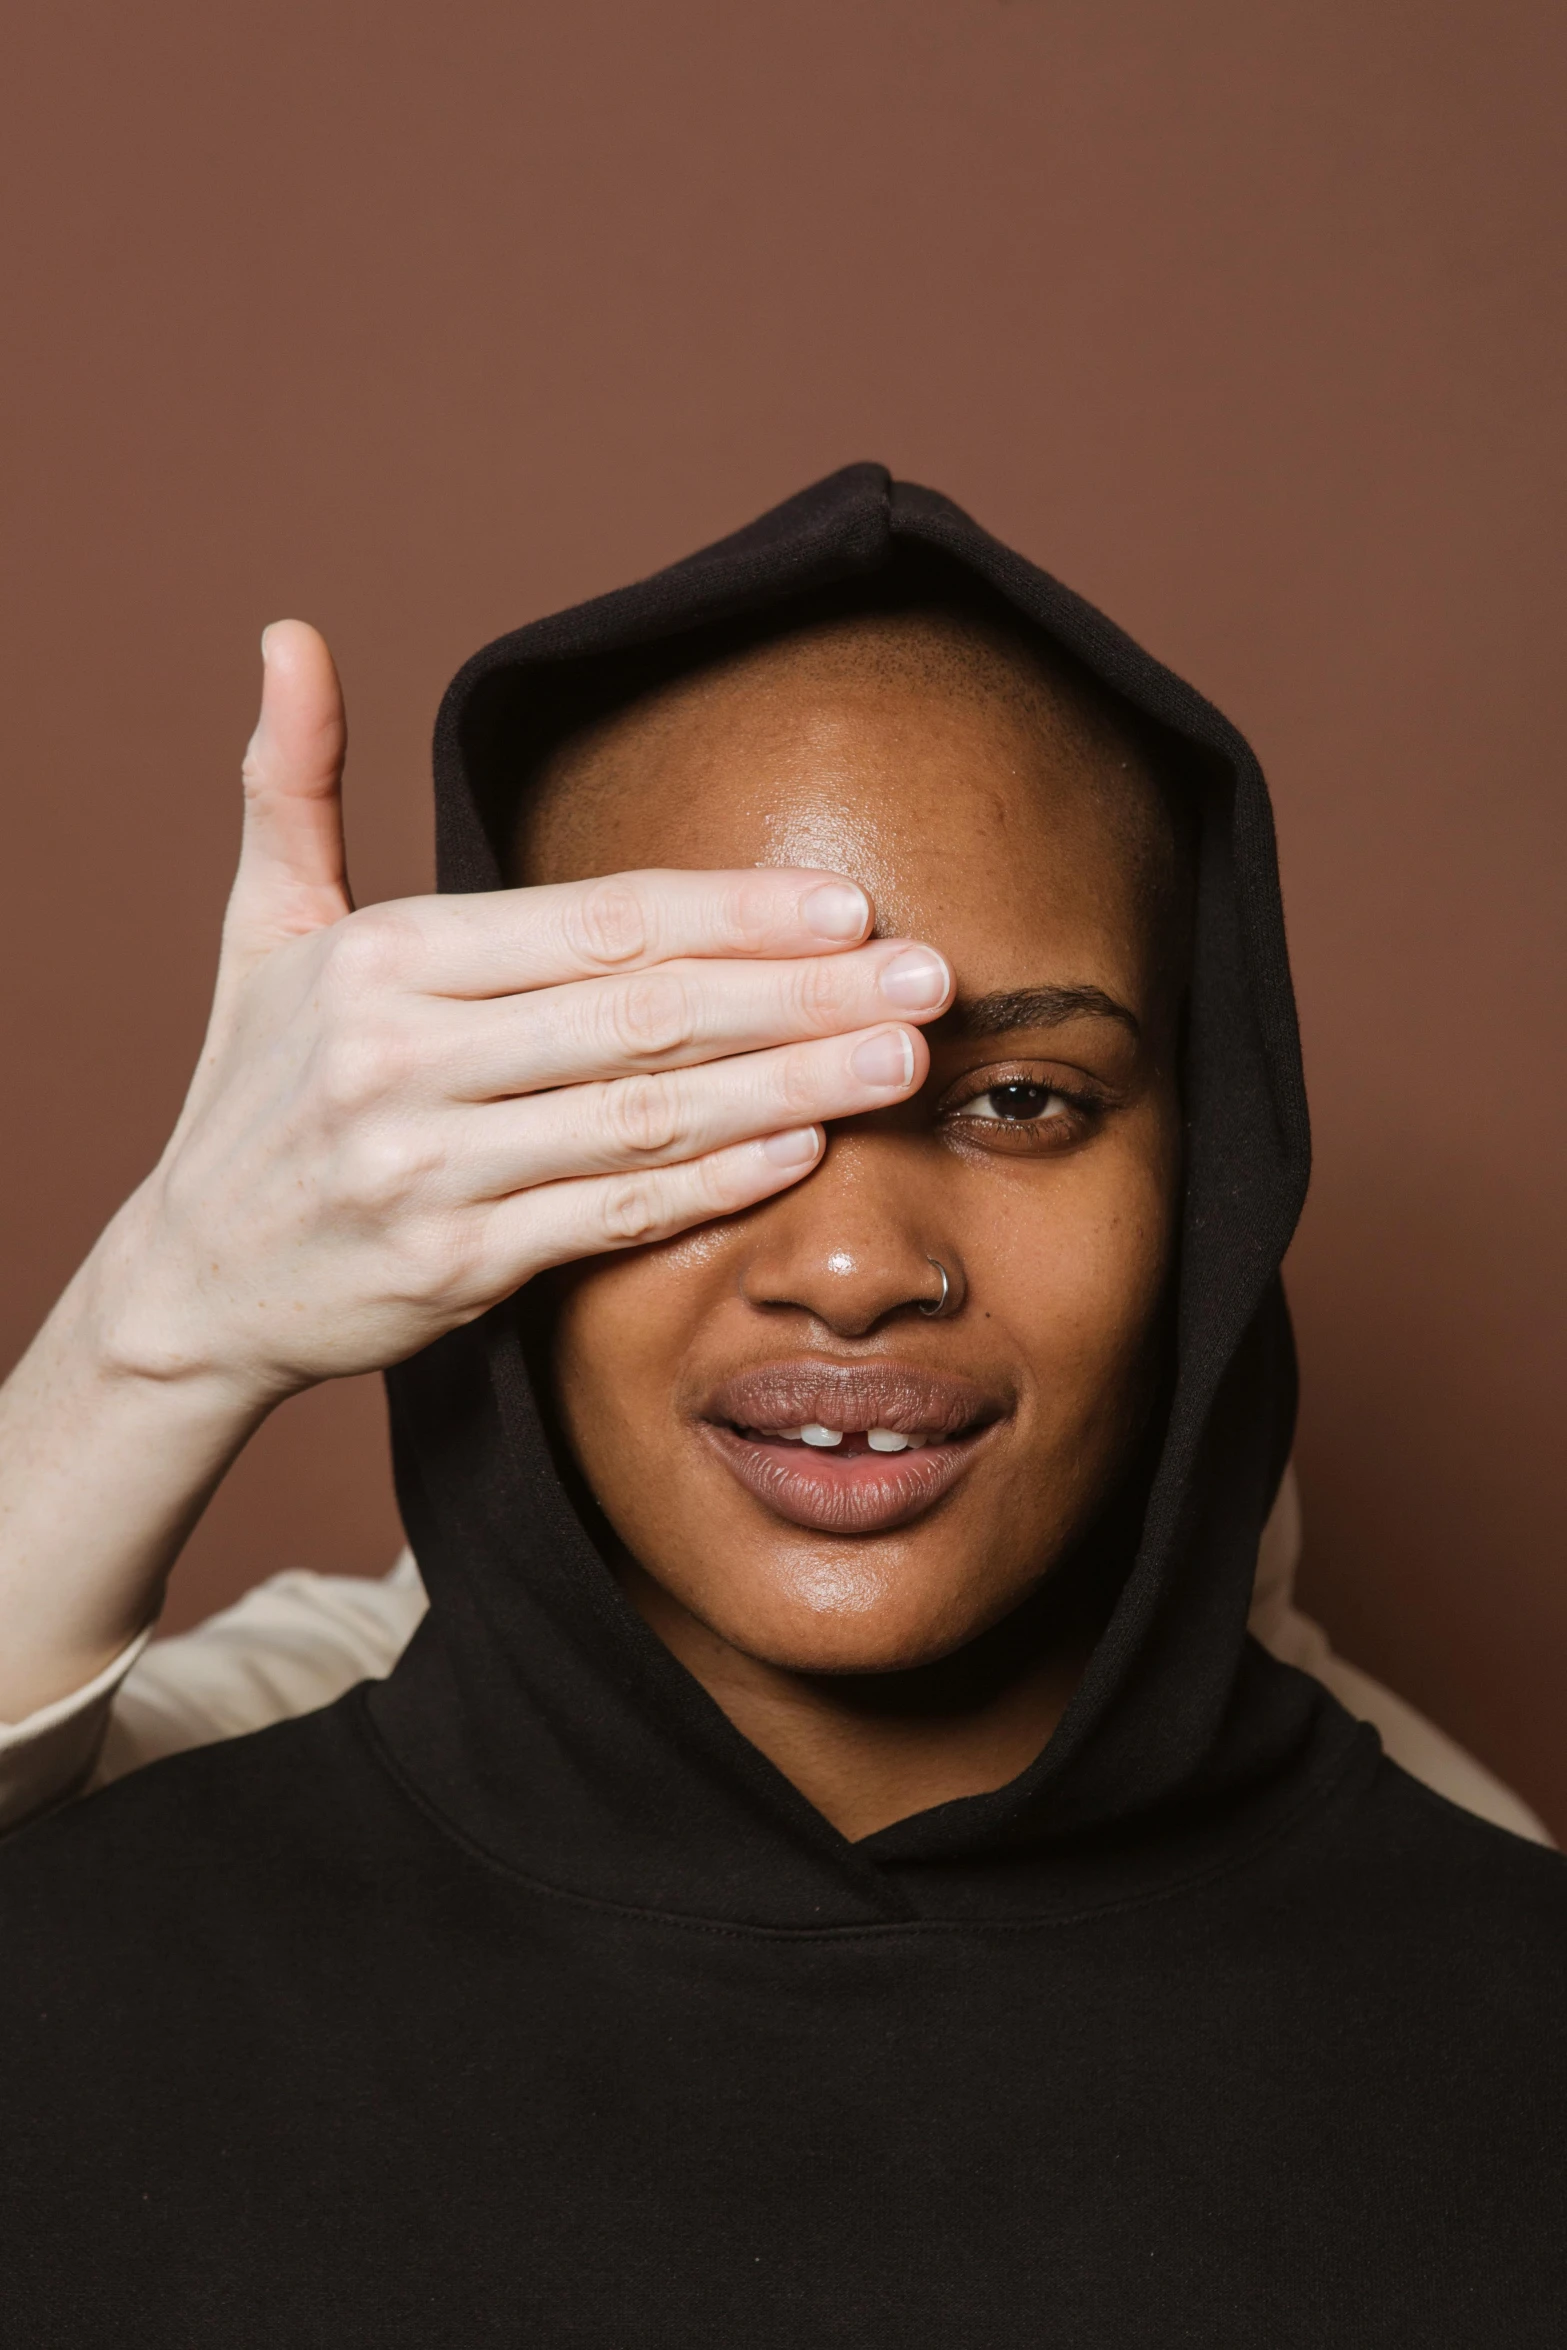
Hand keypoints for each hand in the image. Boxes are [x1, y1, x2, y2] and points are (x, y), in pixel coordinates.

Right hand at [96, 622, 952, 1408]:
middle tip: (927, 974)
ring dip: (790, 1085)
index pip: (594, 924)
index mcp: (378, 959)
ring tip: (902, 1060)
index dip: (731, 912)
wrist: (196, 1280)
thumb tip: (291, 635)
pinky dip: (714, 1184)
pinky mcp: (451, 1268)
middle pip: (642, 1015)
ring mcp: (426, 1169)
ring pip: (644, 1117)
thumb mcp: (260, 929)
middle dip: (798, 992)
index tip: (846, 904)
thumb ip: (291, 783)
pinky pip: (609, 1215)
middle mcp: (400, 1058)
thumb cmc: (255, 1092)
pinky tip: (805, 1149)